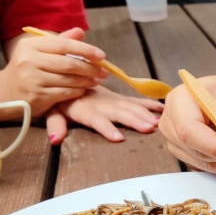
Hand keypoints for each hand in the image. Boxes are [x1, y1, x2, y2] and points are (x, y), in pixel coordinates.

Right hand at [2, 28, 109, 116]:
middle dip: (90, 68)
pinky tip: (84, 89)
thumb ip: (60, 42)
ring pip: (68, 80)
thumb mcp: (39, 50)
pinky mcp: (37, 96)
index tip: (102, 55)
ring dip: (87, 81)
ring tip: (97, 80)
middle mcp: (29, 61)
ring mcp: (32, 80)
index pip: (63, 45)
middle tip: (104, 71)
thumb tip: (80, 31)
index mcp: (31, 46)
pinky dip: (77, 91)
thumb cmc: (28, 67)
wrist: (5, 91)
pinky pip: (64, 94)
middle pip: (68, 64)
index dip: (85, 50)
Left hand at [44, 85, 163, 143]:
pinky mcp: (120, 99)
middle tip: (148, 129)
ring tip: (158, 123)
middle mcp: (102, 104)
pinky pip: (137, 101)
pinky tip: (163, 109)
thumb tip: (55, 140)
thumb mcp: (51, 110)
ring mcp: (113, 100)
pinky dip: (151, 105)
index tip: (119, 138)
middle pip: (120, 113)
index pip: (97, 119)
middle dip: (134, 121)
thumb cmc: (60, 97)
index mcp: (85, 109)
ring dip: (145, 114)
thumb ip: (55, 124)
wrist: (68, 74)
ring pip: (131, 107)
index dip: (107, 128)